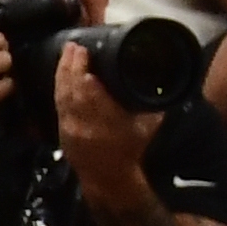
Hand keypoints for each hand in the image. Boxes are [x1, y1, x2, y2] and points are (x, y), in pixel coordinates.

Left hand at [54, 37, 161, 204]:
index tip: (85, 56)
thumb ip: (154, 104)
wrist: (109, 179)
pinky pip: (58, 103)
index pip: (91, 97)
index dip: (85, 77)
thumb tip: (168, 80)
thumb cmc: (131, 151)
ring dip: (62, 73)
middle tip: (74, 47)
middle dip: (71, 67)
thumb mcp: (148, 127)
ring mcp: (69, 128)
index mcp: (107, 124)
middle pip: (72, 92)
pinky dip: (59, 86)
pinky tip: (62, 74)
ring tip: (66, 53)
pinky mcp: (61, 129)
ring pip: (62, 96)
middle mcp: (84, 125)